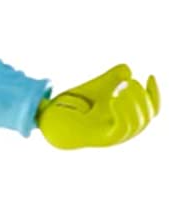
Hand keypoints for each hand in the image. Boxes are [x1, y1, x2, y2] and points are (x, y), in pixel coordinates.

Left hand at [38, 65, 159, 149]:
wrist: (55, 117)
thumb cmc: (78, 103)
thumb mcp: (99, 85)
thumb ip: (114, 77)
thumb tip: (127, 70)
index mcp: (127, 118)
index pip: (151, 110)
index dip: (155, 94)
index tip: (150, 75)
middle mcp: (125, 130)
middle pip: (147, 117)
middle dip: (142, 97)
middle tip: (130, 81)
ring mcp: (115, 137)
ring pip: (136, 124)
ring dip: (134, 104)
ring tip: (123, 87)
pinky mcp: (103, 140)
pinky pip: (121, 129)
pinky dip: (123, 113)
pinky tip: (115, 98)